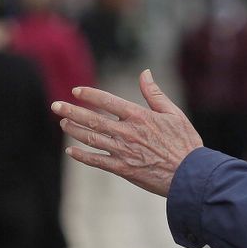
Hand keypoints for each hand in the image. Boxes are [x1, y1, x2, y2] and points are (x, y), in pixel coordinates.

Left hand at [54, 69, 203, 196]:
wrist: (190, 175)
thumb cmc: (185, 143)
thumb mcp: (174, 113)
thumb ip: (155, 94)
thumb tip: (145, 73)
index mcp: (139, 116)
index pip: (108, 101)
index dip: (90, 95)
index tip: (76, 91)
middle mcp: (127, 132)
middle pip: (93, 119)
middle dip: (72, 112)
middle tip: (55, 106)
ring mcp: (123, 151)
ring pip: (92, 138)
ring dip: (74, 131)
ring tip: (63, 124)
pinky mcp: (123, 169)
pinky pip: (97, 161)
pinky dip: (82, 156)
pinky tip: (71, 151)